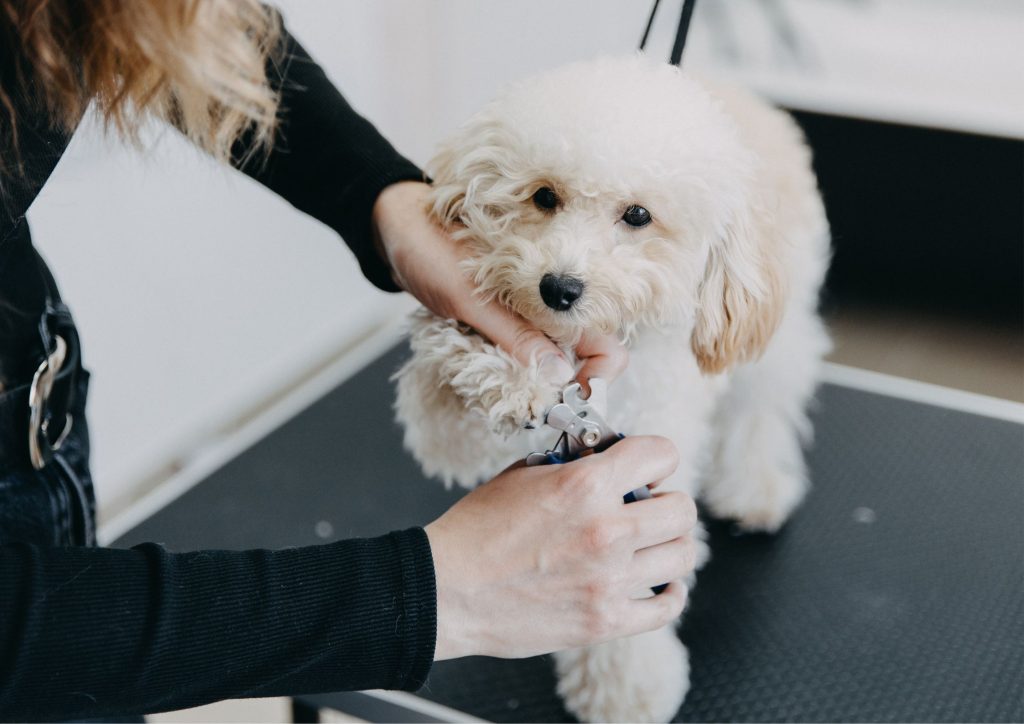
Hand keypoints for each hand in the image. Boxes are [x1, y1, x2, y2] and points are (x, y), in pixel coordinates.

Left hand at [372, 181, 627, 386]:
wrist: (397, 228)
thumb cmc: (430, 249)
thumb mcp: (470, 298)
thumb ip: (514, 335)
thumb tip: (559, 376)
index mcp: (556, 292)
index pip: (607, 346)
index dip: (598, 378)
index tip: (569, 398)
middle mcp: (551, 308)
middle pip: (584, 363)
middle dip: (565, 390)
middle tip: (533, 404)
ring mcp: (529, 319)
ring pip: (553, 366)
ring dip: (537, 385)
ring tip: (509, 391)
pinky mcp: (506, 324)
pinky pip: (524, 359)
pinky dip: (515, 374)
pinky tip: (494, 375)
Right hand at [425, 436, 697, 659]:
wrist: (448, 589)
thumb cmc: (477, 530)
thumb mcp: (524, 473)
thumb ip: (574, 464)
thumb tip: (608, 458)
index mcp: (586, 485)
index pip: (662, 453)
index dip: (656, 456)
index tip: (646, 467)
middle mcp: (606, 531)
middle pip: (683, 509)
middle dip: (667, 501)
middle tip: (648, 507)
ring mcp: (610, 580)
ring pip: (683, 555)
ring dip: (670, 544)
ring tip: (649, 543)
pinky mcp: (606, 620)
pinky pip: (667, 606)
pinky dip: (669, 592)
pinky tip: (656, 581)